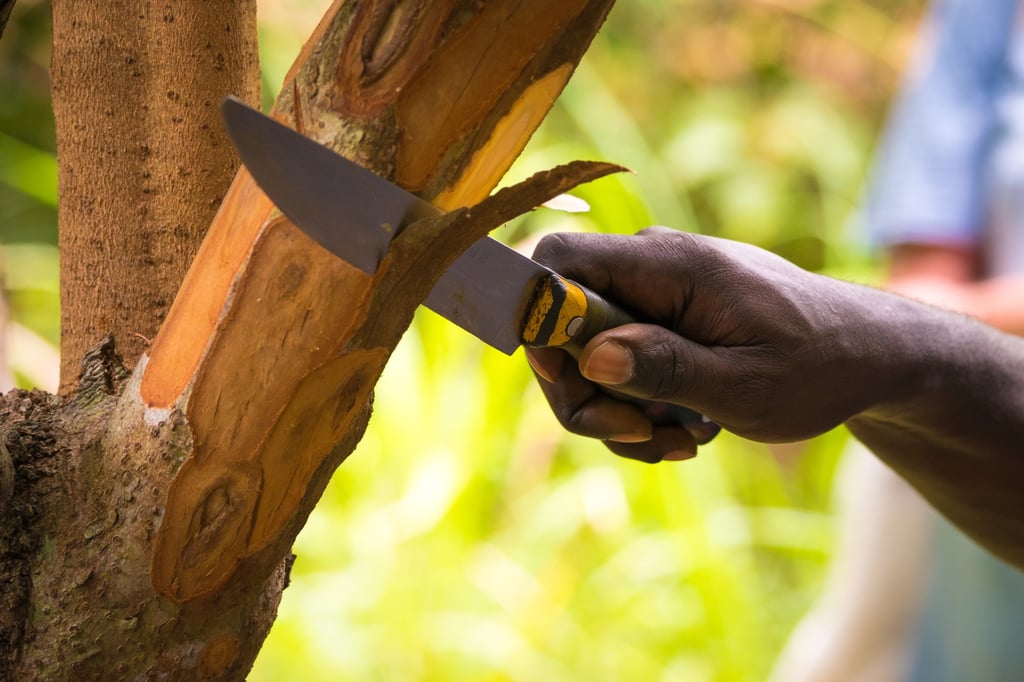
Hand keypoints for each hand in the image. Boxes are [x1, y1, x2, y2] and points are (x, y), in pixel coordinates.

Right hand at [526, 227, 880, 461]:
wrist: (866, 355)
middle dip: (585, 392)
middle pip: (560, 323)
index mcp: (669, 264)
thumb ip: (667, 367)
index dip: (537, 319)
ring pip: (586, 354)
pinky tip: (684, 430)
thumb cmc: (819, 366)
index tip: (573, 381)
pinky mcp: (661, 319)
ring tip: (681, 440)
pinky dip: (637, 407)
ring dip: (617, 411)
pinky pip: (618, 363)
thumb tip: (589, 356)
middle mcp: (650, 267)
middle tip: (640, 436)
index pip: (556, 260)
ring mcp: (654, 292)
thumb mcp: (746, 385)